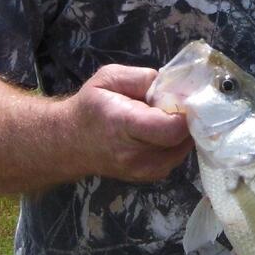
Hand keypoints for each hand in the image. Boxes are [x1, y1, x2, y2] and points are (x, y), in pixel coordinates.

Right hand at [69, 64, 192, 182]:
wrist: (70, 142)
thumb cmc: (91, 106)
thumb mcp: (110, 77)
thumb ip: (142, 77)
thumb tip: (170, 85)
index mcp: (124, 125)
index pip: (170, 128)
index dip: (183, 112)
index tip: (179, 98)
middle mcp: (134, 154)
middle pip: (181, 139)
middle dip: (184, 119)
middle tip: (173, 106)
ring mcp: (142, 170)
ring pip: (182, 150)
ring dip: (181, 133)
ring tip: (164, 118)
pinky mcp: (149, 177)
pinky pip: (175, 158)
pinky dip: (175, 144)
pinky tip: (161, 132)